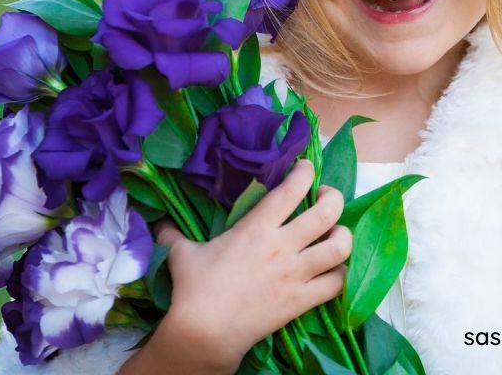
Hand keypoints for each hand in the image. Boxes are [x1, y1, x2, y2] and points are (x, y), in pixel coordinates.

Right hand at [122, 160, 351, 372]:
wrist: (205, 333)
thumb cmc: (194, 289)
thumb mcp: (182, 255)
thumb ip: (174, 236)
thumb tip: (158, 225)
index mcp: (257, 227)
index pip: (292, 189)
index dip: (305, 172)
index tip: (306, 169)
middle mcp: (283, 245)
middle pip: (328, 211)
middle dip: (333, 197)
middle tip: (326, 197)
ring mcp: (296, 274)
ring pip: (340, 246)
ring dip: (343, 235)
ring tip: (336, 233)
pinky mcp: (302, 300)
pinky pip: (336, 283)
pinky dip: (340, 273)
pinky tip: (334, 269)